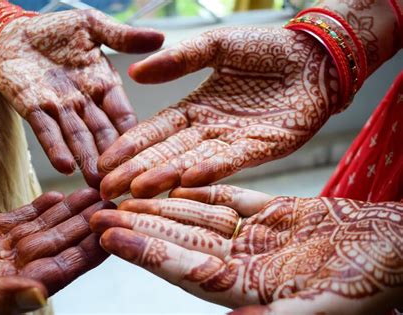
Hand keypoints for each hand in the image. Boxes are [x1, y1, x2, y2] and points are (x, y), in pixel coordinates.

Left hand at [0, 9, 163, 187]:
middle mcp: (85, 102)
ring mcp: (60, 108)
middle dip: (112, 158)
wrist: (13, 30)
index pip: (123, 114)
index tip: (147, 155)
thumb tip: (161, 39)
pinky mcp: (32, 107)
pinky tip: (65, 166)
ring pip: (76, 138)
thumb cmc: (56, 29)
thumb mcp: (93, 26)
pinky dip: (55, 148)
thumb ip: (124, 37)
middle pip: (102, 134)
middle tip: (124, 182)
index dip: (133, 134)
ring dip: (87, 160)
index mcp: (104, 85)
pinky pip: (45, 130)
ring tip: (97, 183)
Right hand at [0, 188, 113, 314]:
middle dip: (87, 225)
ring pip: (43, 229)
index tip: (113, 231)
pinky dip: (41, 207)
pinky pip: (19, 219)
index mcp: (6, 293)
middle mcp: (7, 273)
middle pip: (58, 245)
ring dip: (71, 211)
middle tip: (114, 203)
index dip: (88, 252)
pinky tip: (62, 194)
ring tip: (96, 192)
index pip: (59, 270)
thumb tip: (38, 298)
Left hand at [90, 185, 402, 313]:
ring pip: (197, 218)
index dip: (145, 252)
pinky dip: (199, 188)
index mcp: (249, 290)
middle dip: (139, 226)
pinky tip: (172, 178)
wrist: (399, 250)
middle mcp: (243, 265)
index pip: (184, 269)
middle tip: (98, 210)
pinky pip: (228, 198)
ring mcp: (255, 238)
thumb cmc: (374, 282)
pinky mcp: (272, 215)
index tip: (108, 234)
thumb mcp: (326, 308)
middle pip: (180, 242)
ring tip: (125, 192)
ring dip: (161, 204)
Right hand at [98, 27, 338, 198]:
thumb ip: (178, 60)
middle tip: (108, 189)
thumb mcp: (215, 46)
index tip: (105, 161)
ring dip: (166, 176)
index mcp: (195, 108)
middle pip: (167, 152)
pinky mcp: (263, 147)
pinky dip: (211, 169)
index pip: (155, 131)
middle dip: (137, 171)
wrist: (314, 54)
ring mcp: (234, 142)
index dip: (130, 146)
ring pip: (193, 162)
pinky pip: (233, 160)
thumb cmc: (266, 47)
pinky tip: (188, 178)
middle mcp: (209, 131)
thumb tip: (135, 70)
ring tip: (138, 190)